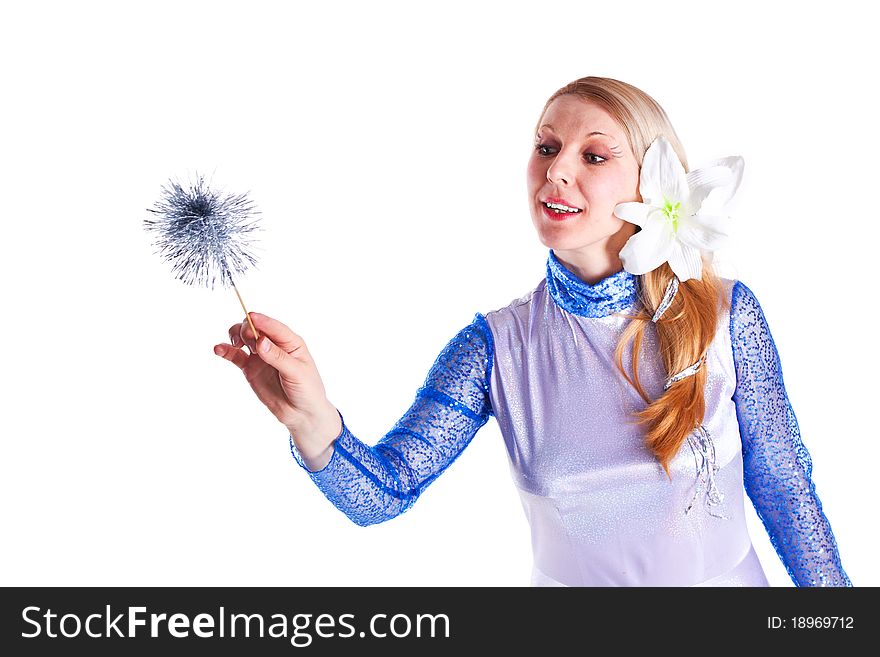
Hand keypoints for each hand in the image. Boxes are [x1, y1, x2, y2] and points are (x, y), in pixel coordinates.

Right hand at [213, 313, 340, 451]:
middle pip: (255, 328)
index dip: (262, 321)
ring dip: (236, 336)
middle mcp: (274, 345)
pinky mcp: (250, 368)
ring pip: (244, 338)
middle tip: (246, 340)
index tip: (250, 317)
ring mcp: (261, 356)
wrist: (301, 413)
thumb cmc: (307, 390)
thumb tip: (261, 341)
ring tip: (237, 345)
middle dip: (247, 329)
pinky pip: (235, 356)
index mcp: (291, 342)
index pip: (274, 327)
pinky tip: (218, 349)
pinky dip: (226, 351)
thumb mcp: (297, 373)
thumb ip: (278, 357)